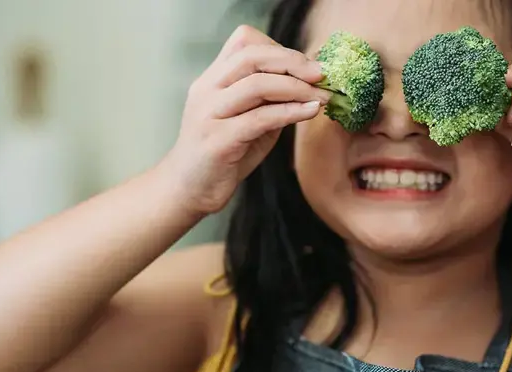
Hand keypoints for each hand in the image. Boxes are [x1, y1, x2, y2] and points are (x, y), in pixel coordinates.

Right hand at [165, 25, 330, 214]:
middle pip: (252, 56)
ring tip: (321, 97)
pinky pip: (260, 118)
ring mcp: (208, 114)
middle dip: (293, 62)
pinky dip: (291, 112)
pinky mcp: (218, 141)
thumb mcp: (247, 120)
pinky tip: (310, 112)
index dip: (279, 48)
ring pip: (257, 85)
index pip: (244, 41)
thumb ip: (269, 100)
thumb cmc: (223, 154)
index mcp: (211, 80)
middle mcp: (206, 91)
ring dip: (297, 88)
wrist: (189, 190)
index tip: (306, 65)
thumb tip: (310, 83)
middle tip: (322, 75)